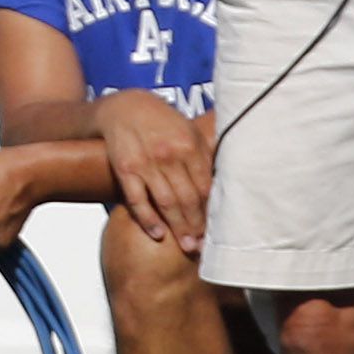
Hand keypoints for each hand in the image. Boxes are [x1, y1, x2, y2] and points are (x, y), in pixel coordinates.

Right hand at [95, 90, 213, 255]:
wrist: (124, 108)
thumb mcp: (189, 130)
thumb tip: (229, 181)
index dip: (212, 211)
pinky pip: (137, 200)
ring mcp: (145, 163)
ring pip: (166, 202)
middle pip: (188, 198)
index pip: (205, 186)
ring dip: (178, 228)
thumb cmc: (162, 122)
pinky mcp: (124, 169)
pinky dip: (148, 219)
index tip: (217, 229)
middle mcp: (168, 154)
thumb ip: (206, 155)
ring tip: (188, 246)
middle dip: (197, 225)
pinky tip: (158, 234)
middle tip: (203, 245)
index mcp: (188, 144)